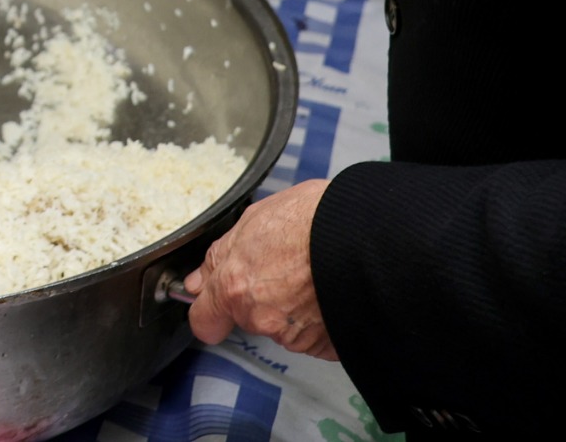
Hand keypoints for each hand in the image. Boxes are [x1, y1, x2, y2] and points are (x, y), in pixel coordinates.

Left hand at [184, 179, 336, 359]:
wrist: (366, 237)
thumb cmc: (313, 219)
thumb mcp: (253, 220)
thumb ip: (220, 257)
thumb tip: (199, 281)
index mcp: (234, 286)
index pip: (205, 321)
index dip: (211, 313)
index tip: (216, 305)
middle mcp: (260, 317)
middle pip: (250, 317)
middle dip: (261, 298)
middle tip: (287, 268)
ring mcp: (295, 335)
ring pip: (285, 325)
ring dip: (295, 307)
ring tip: (316, 273)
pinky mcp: (326, 346)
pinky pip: (316, 335)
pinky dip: (321, 318)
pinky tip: (332, 290)